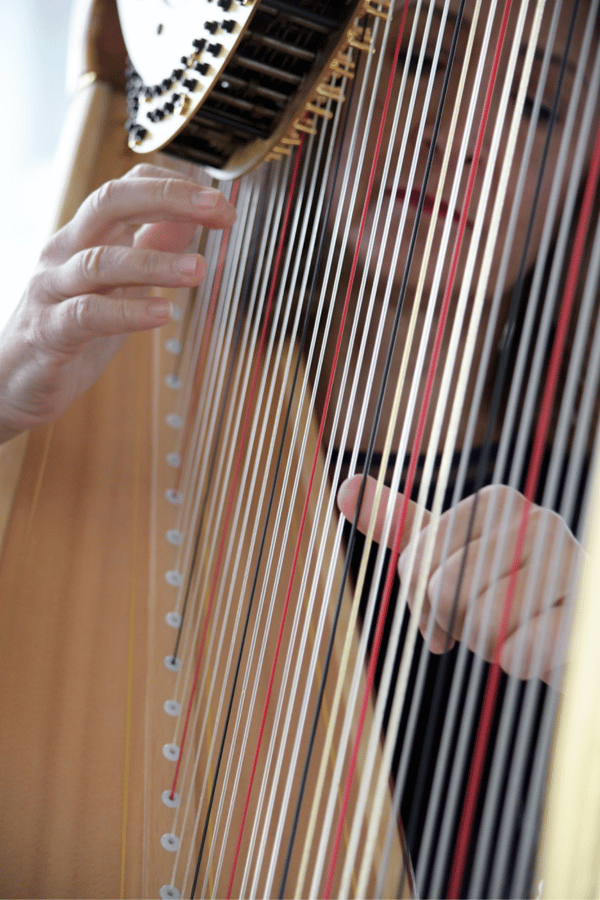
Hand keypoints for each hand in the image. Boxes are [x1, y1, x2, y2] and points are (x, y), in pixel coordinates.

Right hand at [0, 163, 235, 441]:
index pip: (127, 187)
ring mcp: (53, 289)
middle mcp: (65, 252)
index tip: (221, 203)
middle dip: (167, 198)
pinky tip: (164, 314)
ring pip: (101, 260)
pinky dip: (129, 312)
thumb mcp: (118, 286)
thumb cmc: (67, 330)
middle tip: (217, 209)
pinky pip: (89, 314)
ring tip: (199, 269)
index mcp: (85, 236)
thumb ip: (149, 250)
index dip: (174, 186)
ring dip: (156, 262)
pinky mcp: (50, 332)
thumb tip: (190, 219)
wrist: (12, 382)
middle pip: (110, 202)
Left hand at [337, 475, 577, 684]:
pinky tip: (538, 652)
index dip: (420, 600)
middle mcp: (537, 520)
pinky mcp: (586, 616)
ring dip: (487, 644)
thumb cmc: (507, 596)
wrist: (577, 639)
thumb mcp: (449, 556)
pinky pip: (515, 652)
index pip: (415, 560)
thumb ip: (399, 523)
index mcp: (497, 501)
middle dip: (454, 622)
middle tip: (483, 623)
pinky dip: (516, 664)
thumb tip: (343, 485)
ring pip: (479, 620)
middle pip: (443, 587)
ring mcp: (570, 564)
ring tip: (514, 631)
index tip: (446, 606)